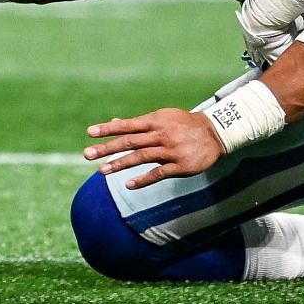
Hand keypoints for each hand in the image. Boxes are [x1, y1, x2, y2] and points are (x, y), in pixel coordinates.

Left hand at [85, 108, 222, 189]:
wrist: (216, 133)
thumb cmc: (184, 125)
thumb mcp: (163, 118)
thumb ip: (138, 124)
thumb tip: (113, 122)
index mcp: (157, 121)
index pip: (128, 125)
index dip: (109, 129)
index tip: (90, 133)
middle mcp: (162, 134)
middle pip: (130, 141)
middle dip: (108, 148)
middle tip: (87, 154)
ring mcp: (171, 150)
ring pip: (141, 157)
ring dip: (120, 164)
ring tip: (102, 171)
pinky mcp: (180, 165)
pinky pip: (159, 173)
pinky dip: (143, 179)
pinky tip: (129, 184)